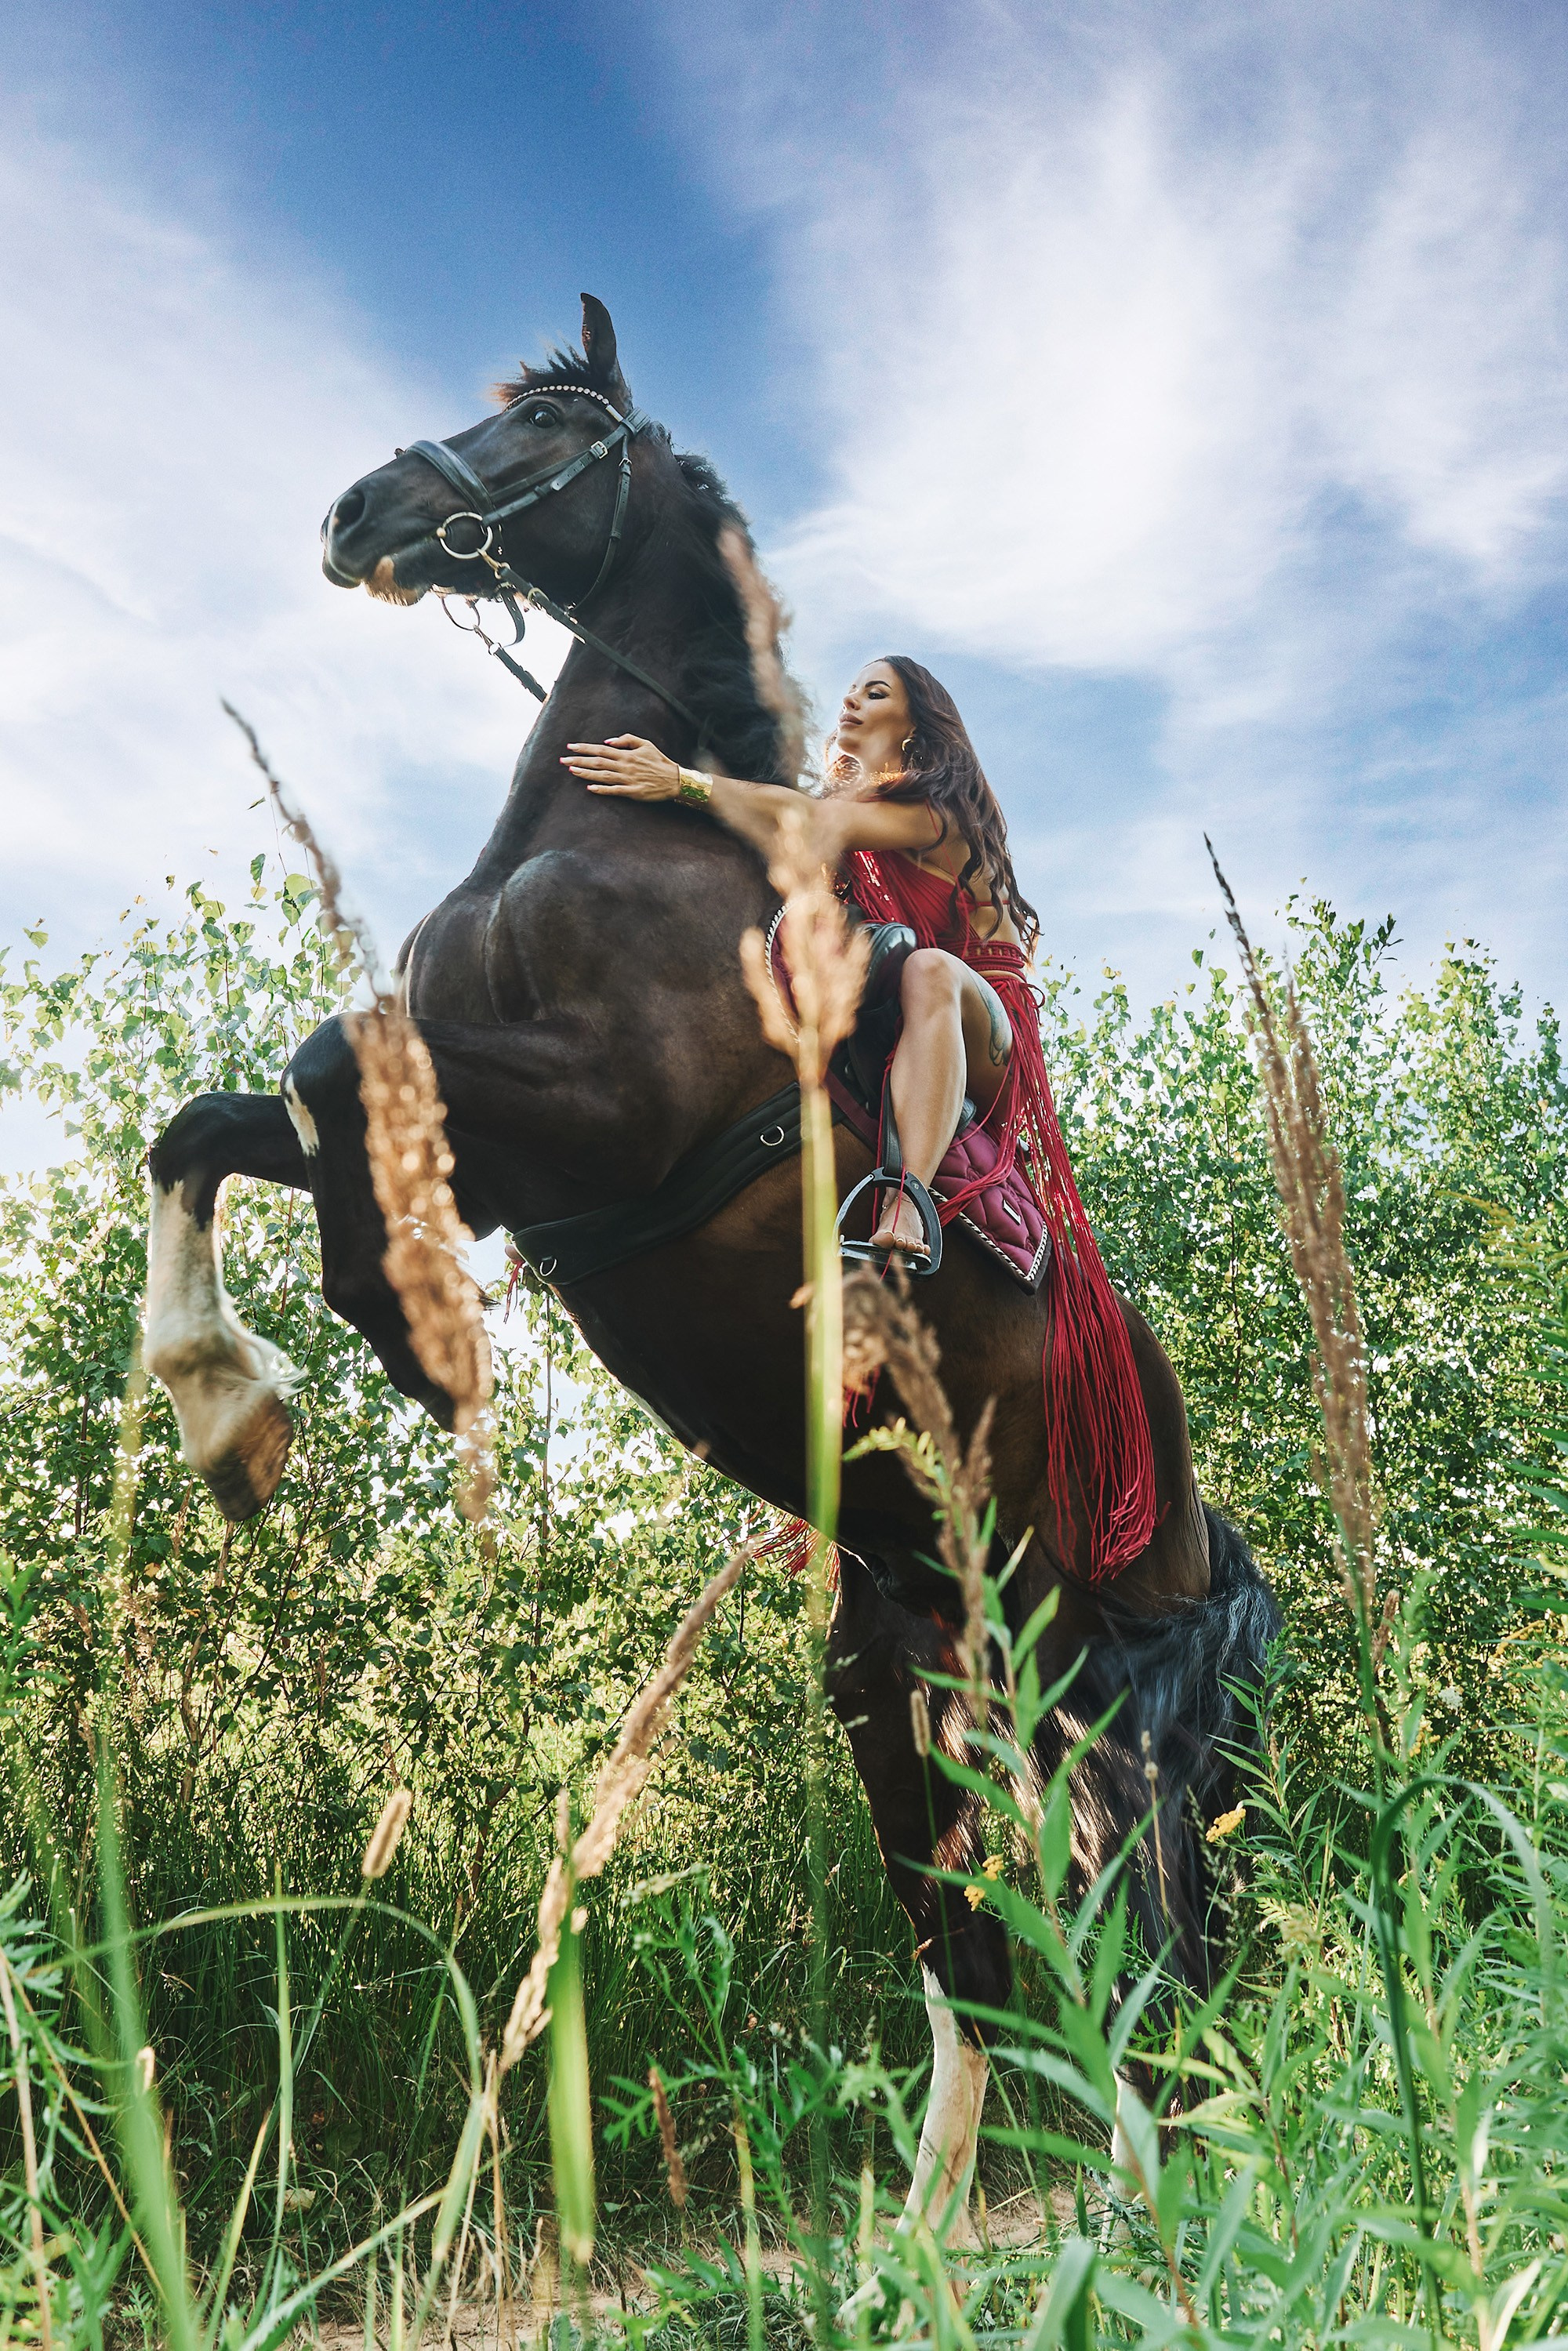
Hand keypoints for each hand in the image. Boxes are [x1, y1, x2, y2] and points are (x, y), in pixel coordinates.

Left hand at [562, 735, 680, 797]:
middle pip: (598, 761)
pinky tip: (590, 788)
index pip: (601, 749)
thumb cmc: (659, 761)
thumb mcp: (645, 744)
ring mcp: (628, 779)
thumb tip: (608, 741)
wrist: (674, 780)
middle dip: (579, 760)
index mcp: (626, 754)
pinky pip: (614, 790)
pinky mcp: (632, 792)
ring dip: (586, 773)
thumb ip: (626, 740)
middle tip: (563, 760)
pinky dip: (602, 789)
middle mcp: (625, 765)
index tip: (570, 747)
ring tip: (572, 770)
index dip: (584, 748)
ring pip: (603, 775)